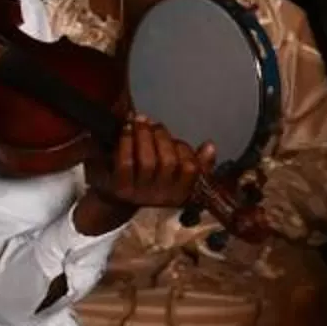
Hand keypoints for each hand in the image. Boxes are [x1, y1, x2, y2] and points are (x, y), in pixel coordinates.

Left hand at [82, 117, 212, 214]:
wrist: (116, 204)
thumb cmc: (150, 184)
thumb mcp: (177, 179)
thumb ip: (198, 163)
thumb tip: (210, 145)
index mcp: (179, 193)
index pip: (190, 169)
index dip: (185, 150)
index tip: (175, 139)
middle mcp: (161, 195)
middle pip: (168, 162)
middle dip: (162, 136)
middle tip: (153, 123)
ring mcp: (140, 193)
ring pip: (148, 161)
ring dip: (145, 135)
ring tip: (140, 120)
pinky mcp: (120, 188)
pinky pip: (126, 163)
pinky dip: (127, 143)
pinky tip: (126, 129)